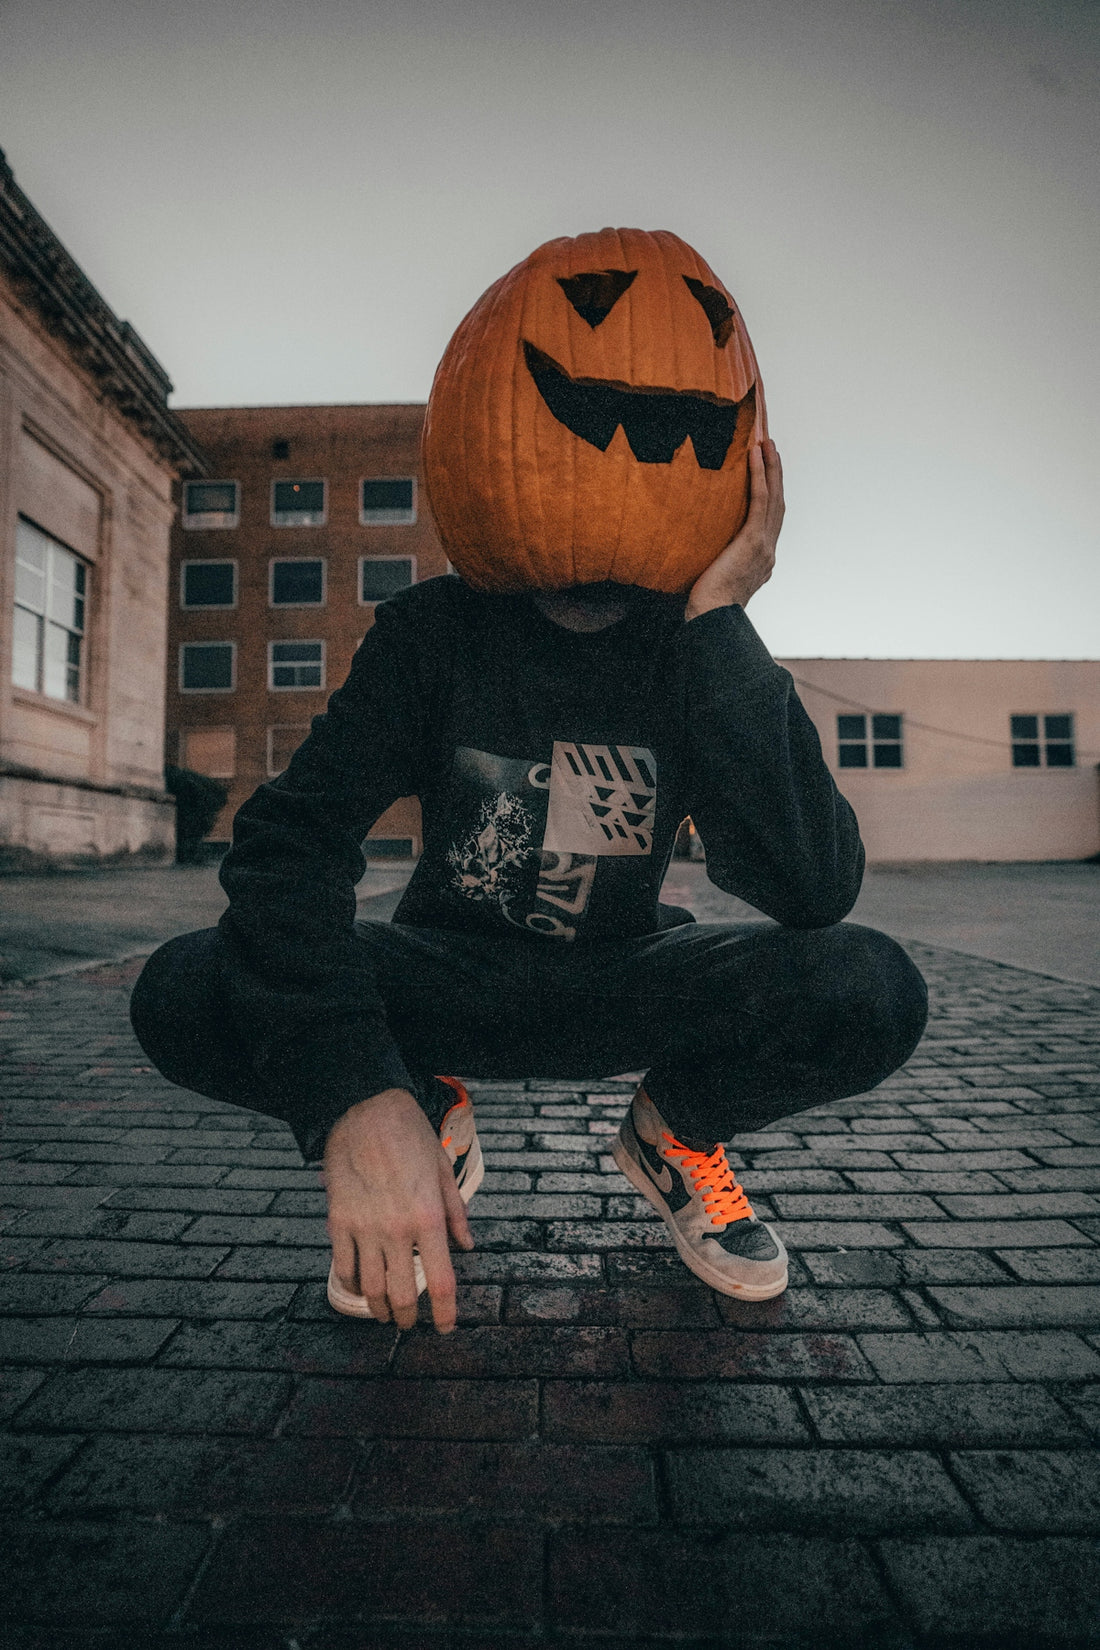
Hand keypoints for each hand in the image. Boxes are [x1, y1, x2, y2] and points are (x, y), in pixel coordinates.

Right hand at [322, 1086, 473, 1333]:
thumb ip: (456, 1213)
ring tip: (386, 1314)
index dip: (445, 1312)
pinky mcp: (339, 1222)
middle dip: (409, 1318)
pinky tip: (358, 1289)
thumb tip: (467, 1246)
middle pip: (402, 1294)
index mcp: (428, 1218)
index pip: (440, 1281)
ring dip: (379, 1309)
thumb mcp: (443, 1171)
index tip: (447, 1327)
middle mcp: (397, 1230)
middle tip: (412, 1323)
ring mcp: (364, 1228)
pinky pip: (343, 1267)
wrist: (366, 1111)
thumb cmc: (410, 1136)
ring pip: (370, 1289)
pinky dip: (351, 1286)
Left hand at [684, 438, 784, 619]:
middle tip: (770, 446)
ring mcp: (764, 546)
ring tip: (766, 442)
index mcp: (761, 560)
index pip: (770, 520)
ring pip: (774, 498)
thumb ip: (714, 560)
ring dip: (772, 467)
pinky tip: (755, 455)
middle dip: (776, 473)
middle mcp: (768, 551)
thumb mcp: (713, 578)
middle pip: (777, 503)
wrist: (711, 619)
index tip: (767, 472)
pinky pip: (760, 502)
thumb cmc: (705, 606)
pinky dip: (759, 476)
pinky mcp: (753, 542)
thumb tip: (697, 549)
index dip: (771, 493)